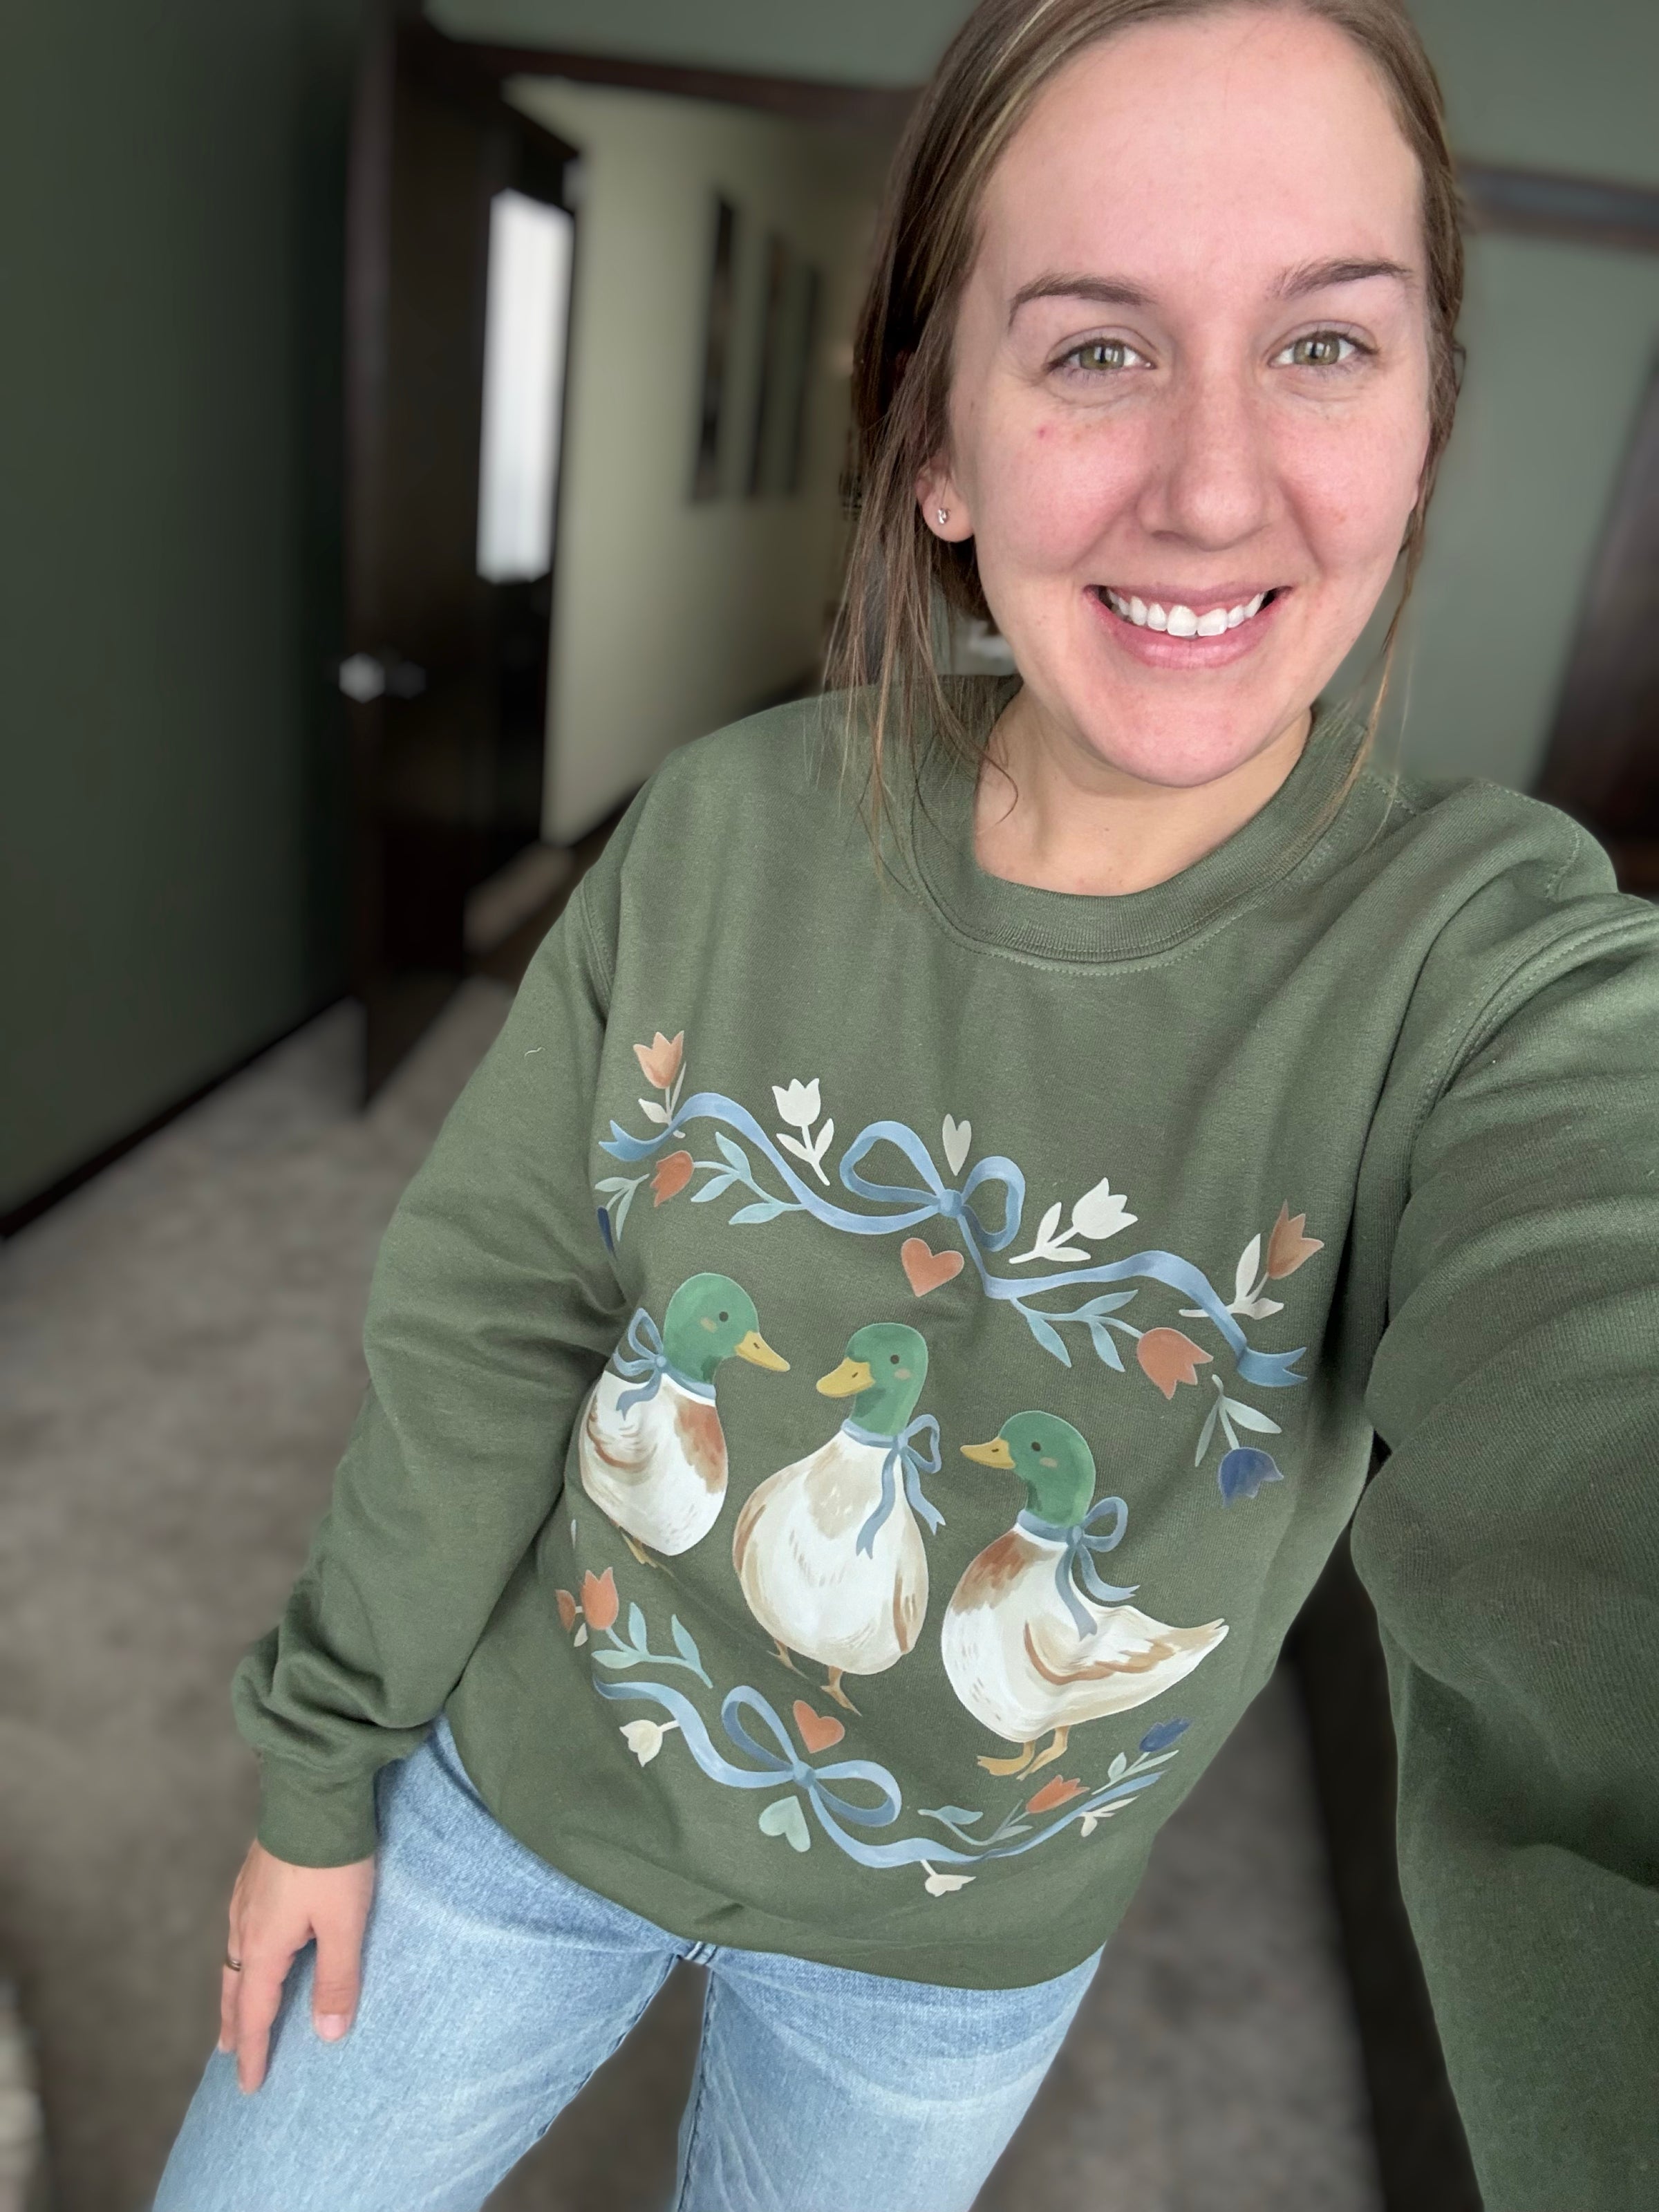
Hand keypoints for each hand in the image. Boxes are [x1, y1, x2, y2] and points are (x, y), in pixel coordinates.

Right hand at [219, 1840, 375, 2092]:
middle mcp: (245, 1924)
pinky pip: (241, 1929)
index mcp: (264, 1944)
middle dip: (235, 2023)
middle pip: (234, 1987)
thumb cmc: (333, 1859)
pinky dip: (242, 1954)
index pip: (255, 2012)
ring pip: (235, 1956)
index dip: (255, 2051)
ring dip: (235, 1988)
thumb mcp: (345, 1923)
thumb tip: (326, 2035)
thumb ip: (337, 1979)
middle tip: (230, 2052)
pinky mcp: (255, 1873)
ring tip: (238, 2006)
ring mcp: (246, 1896)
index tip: (249, 2085)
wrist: (315, 1790)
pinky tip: (254, 1943)